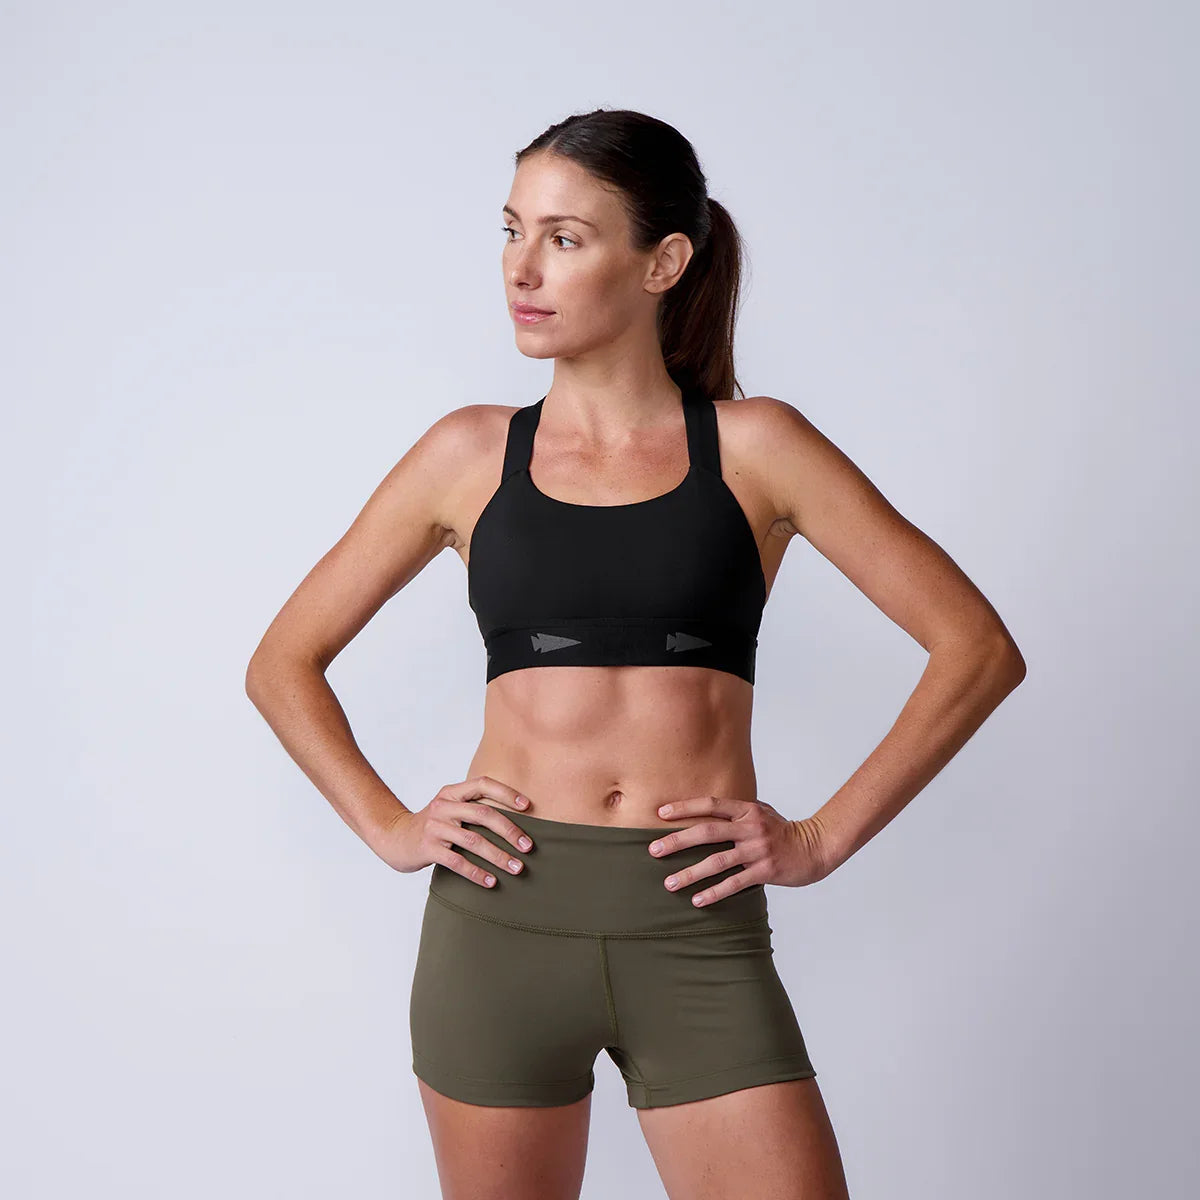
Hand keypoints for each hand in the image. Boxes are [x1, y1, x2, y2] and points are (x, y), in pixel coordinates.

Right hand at [373, 775, 534, 886]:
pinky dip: (477, 873)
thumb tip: (515, 822)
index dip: (506, 793)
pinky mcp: (427, 849)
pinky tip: (491, 882)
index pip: (482, 784)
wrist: (394, 838)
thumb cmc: (433, 826)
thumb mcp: (449, 809)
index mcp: (451, 792)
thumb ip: (473, 809)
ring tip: (517, 868)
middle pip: (483, 814)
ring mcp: (434, 827)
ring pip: (474, 841)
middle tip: (529, 847)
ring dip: (499, 856)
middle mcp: (443, 806)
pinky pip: (457, 862)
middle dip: (510, 831)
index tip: (528, 806)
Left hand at [648, 795, 832, 906]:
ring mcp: (757, 850)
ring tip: (669, 883)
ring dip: (690, 873)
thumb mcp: (761, 811)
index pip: (710, 804)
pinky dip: (714, 893)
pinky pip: (734, 883)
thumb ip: (737, 810)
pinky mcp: (765, 871)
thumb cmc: (783, 829)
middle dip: (677, 841)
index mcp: (746, 810)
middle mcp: (750, 827)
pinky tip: (697, 900)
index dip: (685, 808)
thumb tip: (707, 808)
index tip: (660, 814)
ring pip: (717, 861)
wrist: (815, 847)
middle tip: (653, 850)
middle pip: (707, 831)